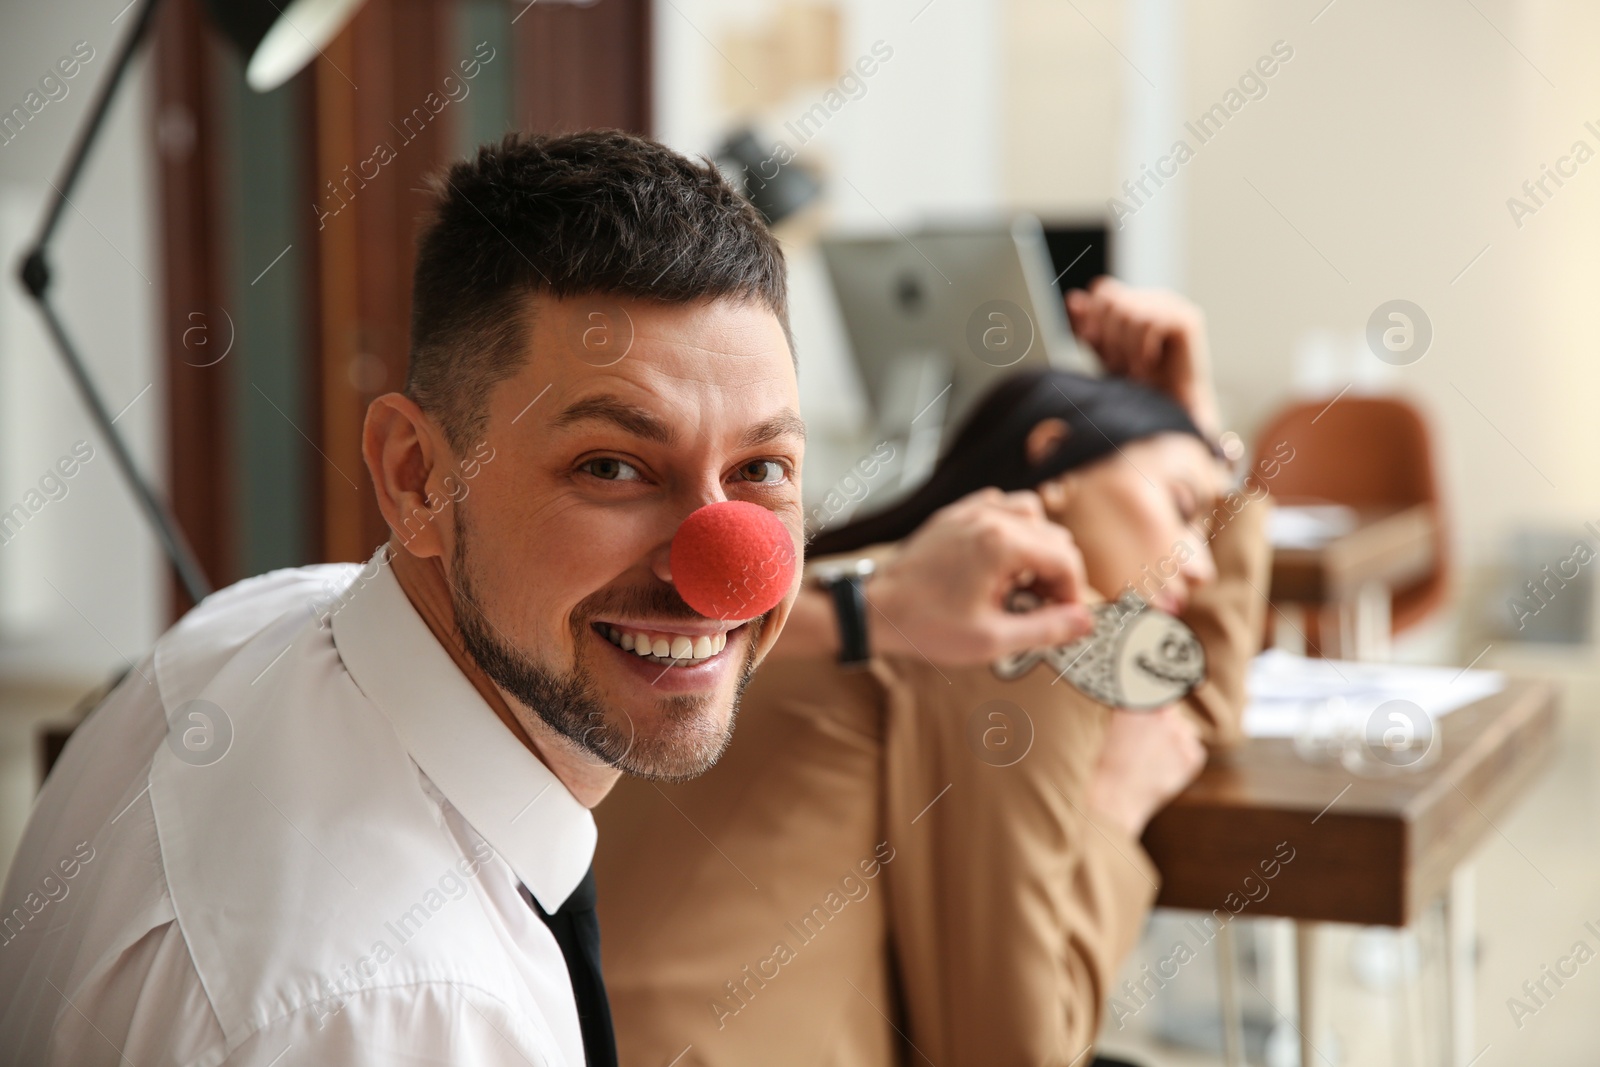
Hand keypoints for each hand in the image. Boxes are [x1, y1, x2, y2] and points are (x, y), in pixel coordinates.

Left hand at [867, 488, 1094, 665]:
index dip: (1072, 594)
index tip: (1062, 619)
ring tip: (1020, 584)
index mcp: (1002, 545)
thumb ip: (1045, 629)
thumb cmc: (926, 626)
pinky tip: (999, 562)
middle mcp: (990, 518)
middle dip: (1057, 574)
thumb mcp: (992, 640)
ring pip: (1031, 514)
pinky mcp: (954, 515)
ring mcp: (970, 512)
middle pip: (1054, 537)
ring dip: (1037, 548)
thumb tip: (1084, 621)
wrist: (873, 610)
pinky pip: (1000, 507)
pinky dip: (1011, 530)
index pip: (1066, 560)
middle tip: (1039, 608)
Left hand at [1065, 277, 1219, 436]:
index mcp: (1136, 302)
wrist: (1169, 410)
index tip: (1092, 342)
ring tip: (1134, 369)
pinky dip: (1141, 349)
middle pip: (1112, 297)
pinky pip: (1148, 322)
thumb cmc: (1139, 385)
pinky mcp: (1186, 320)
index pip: (1103, 290)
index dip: (1092, 315)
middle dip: (1107, 335)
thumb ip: (1089, 328)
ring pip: (1128, 311)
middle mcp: (1155, 299)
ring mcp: (1173, 306)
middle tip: (1117, 364)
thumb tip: (1072, 299)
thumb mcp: (1104, 354)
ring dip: (1125, 347)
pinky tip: (1148, 365)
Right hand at [1086, 704, 1205, 838]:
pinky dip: (1181, 756)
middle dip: (1162, 720)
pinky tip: (1161, 767)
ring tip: (1152, 756)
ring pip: (1184, 728)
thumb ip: (1132, 706)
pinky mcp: (1193, 755)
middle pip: (1171, 709)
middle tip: (1145, 740)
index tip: (1150, 702)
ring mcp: (1181, 735)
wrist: (1116, 796)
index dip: (1153, 697)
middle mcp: (1164, 714)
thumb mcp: (1110, 724)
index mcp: (1141, 702)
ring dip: (1174, 736)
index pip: (1157, 689)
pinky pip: (1192, 748)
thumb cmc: (1106, 761)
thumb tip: (1144, 696)